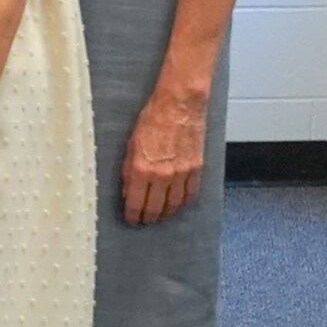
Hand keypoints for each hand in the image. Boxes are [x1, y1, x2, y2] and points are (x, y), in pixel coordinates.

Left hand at [122, 88, 209, 225]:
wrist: (180, 105)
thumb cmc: (152, 120)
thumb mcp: (130, 146)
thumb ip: (129, 172)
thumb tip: (128, 193)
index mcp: (143, 170)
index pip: (137, 204)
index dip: (133, 216)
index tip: (131, 220)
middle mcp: (164, 176)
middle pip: (157, 208)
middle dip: (149, 218)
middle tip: (144, 221)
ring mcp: (183, 173)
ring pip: (175, 204)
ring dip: (167, 213)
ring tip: (160, 216)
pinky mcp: (197, 168)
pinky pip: (191, 193)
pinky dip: (184, 202)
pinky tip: (178, 204)